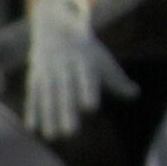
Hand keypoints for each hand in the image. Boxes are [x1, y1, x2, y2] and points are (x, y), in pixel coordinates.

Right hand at [23, 0, 133, 140]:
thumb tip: (135, 94)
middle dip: (66, 112)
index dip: (88, 91)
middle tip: (70, 133)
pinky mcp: (35, 78)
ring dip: (48, 116)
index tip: (91, 107)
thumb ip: (117, 80)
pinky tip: (32, 129)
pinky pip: (32, 95)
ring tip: (52, 137)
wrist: (53, 29)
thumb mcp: (103, 60)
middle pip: (65, 92)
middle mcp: (64, 67)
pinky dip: (31, 111)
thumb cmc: (86, 51)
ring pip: (47, 96)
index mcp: (84, 62)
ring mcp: (47, 73)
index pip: (87, 78)